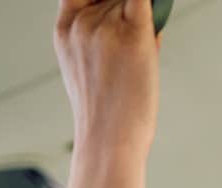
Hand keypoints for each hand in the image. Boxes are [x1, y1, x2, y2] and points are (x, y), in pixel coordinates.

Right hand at [55, 0, 161, 159]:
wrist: (109, 140)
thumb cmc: (106, 112)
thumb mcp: (87, 65)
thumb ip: (102, 33)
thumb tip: (137, 9)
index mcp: (65, 29)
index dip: (102, 0)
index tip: (113, 6)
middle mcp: (83, 23)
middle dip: (128, 15)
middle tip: (130, 50)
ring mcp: (106, 28)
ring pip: (132, 2)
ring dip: (145, 19)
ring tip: (141, 55)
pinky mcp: (134, 36)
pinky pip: (144, 0)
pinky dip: (153, 4)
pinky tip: (156, 10)